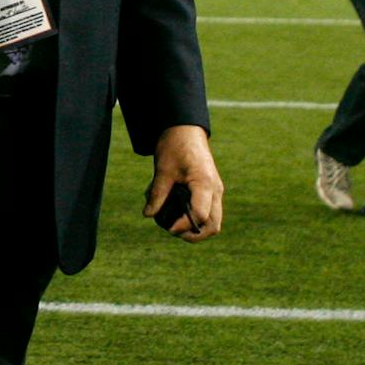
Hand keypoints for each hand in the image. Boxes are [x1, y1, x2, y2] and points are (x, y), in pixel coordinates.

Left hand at [144, 125, 222, 240]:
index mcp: (205, 184)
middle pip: (213, 226)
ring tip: (175, 225)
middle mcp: (215, 190)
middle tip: (173, 232)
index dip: (184, 226)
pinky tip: (177, 212)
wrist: (185, 129)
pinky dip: (196, 218)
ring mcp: (215, 190)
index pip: (200, 216)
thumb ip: (157, 194)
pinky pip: (209, 211)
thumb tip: (148, 214)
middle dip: (194, 235)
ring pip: (214, 221)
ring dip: (196, 229)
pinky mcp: (211, 190)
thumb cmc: (175, 146)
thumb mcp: (163, 170)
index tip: (168, 228)